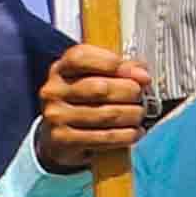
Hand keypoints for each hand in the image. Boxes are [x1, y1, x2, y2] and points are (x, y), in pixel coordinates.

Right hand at [30, 43, 157, 174]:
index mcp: (61, 68)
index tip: (139, 74)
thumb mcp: (97, 76)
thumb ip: (121, 69)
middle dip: (130, 93)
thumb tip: (142, 75)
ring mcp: (56, 116)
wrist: (58, 134)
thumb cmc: (84, 99)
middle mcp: (54, 90)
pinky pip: (104, 136)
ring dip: (132, 115)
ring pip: (107, 114)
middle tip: (142, 97)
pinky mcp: (62, 139)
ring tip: (139, 115)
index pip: (81, 57)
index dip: (113, 63)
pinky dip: (126, 135)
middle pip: (100, 88)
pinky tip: (134, 132)